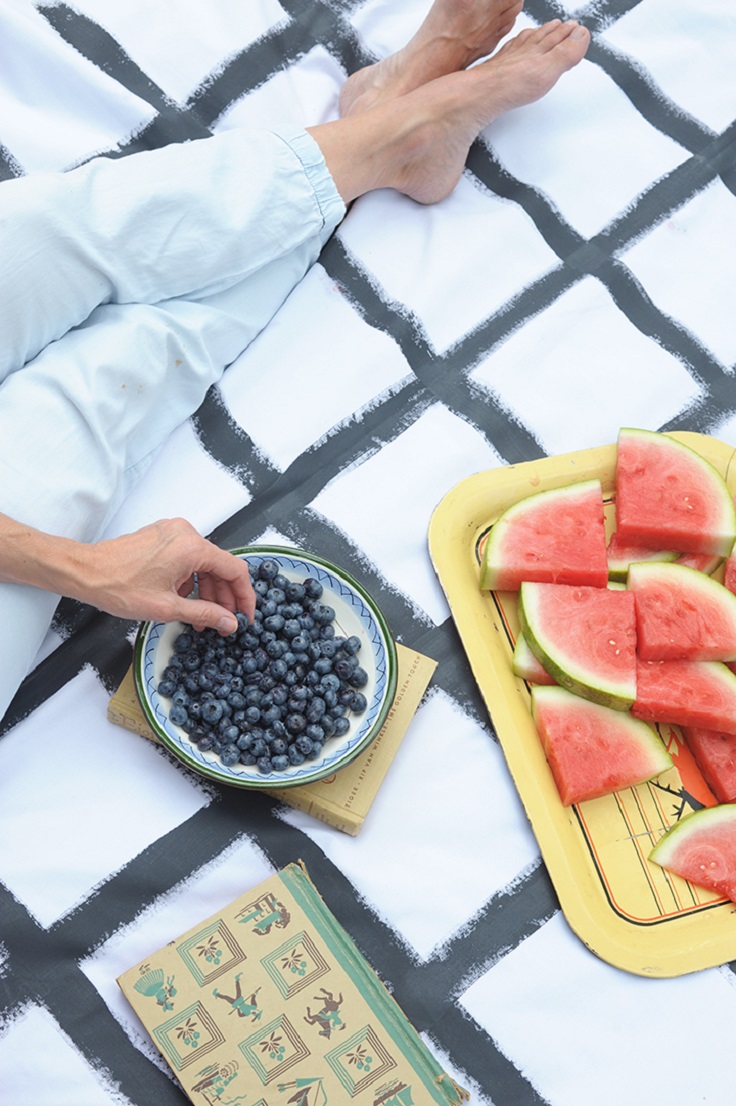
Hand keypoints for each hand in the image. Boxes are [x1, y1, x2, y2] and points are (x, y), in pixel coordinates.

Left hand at [78, 518, 254, 632]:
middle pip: (219, 566)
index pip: (235, 570)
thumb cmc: (118, 586)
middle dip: (223, 596)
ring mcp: (173, 532)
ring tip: (200, 617)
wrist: (85, 572)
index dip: (245, 596)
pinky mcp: (162, 536)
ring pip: (203, 563)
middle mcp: (186, 533)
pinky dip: (191, 579)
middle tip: (223, 622)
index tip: (245, 615)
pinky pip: (188, 557)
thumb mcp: (168, 608)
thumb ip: (205, 613)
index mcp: (192, 547)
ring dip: (206, 590)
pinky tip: (182, 600)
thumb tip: (229, 622)